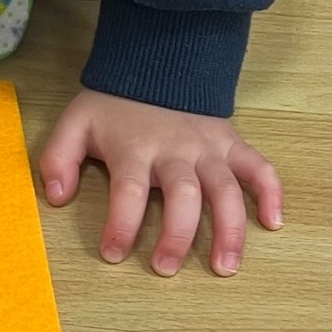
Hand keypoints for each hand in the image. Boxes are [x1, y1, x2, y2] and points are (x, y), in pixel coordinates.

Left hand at [40, 91, 282, 276]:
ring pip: (226, 189)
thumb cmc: (115, 105)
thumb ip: (58, 158)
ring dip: (229, 229)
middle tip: (166, 269)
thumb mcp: (75, 123)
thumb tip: (57, 196)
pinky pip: (259, 167)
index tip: (112, 254)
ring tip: (225, 266)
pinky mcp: (232, 143)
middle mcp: (176, 150)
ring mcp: (208, 148)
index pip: (129, 191)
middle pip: (183, 195)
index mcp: (135, 148)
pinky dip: (271, 193)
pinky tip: (274, 223)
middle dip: (177, 235)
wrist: (156, 63)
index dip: (121, 225)